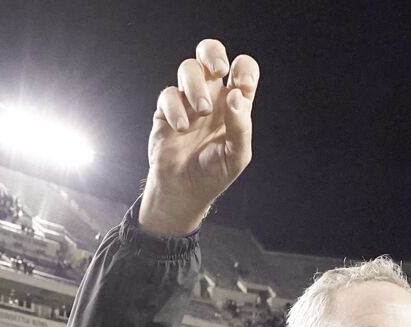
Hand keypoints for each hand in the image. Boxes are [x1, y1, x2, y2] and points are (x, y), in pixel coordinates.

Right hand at [139, 39, 259, 235]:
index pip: (243, 70)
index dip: (244, 69)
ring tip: (202, 113)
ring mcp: (188, 101)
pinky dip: (175, 108)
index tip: (242, 86)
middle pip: (211, 53)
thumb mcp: (236, 156)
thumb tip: (236, 95)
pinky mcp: (166, 110)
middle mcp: (212, 96)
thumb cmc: (213, 174)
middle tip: (218, 71)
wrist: (183, 191)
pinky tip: (181, 128)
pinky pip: (168, 94)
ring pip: (188, 68)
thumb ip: (240, 127)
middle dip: (213, 53)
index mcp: (235, 104)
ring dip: (196, 86)